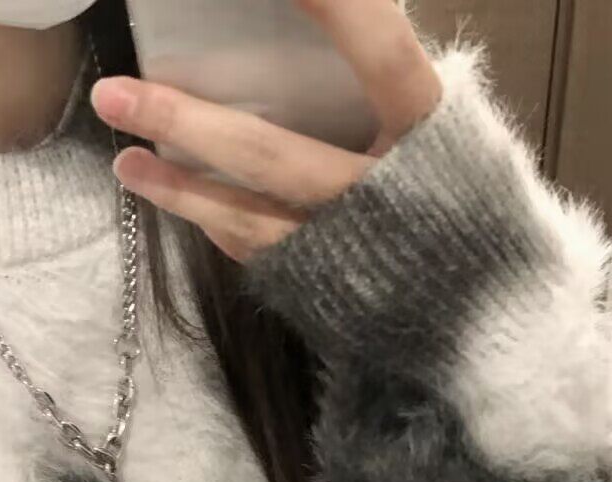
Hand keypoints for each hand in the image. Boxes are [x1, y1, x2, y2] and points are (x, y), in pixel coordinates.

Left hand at [90, 0, 441, 263]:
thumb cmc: (467, 203)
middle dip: (187, 122)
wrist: (493, 321)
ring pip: (248, 218)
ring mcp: (350, 252)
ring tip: (124, 155)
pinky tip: (166, 188)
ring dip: (177, 187)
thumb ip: (395, 82)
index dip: (333, 7)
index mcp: (434, 137)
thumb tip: (339, 17)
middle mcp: (388, 198)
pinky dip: (210, 220)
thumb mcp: (454, 132)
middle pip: (274, 155)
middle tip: (117, 90)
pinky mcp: (324, 292)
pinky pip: (255, 251)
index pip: (380, 51)